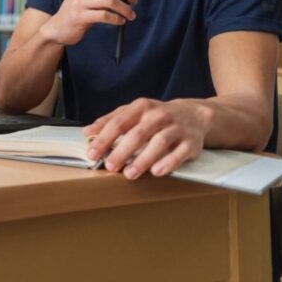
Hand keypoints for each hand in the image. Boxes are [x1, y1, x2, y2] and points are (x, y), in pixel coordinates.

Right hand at [39, 0, 140, 46]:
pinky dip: (117, 19)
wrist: (58, 27)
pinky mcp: (79, 16)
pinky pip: (105, 15)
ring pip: (113, 1)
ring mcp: (79, 1)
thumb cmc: (79, 10)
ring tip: (130, 15)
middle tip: (134, 2)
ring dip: (127, 9)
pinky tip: (120, 21)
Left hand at [83, 98, 211, 178]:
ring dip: (143, 159)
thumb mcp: (133, 112)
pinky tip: (156, 172)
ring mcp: (177, 128)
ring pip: (159, 143)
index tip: (92, 153)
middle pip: (138, 133)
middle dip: (121, 151)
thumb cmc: (156, 116)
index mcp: (141, 107)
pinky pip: (180, 153)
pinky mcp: (191, 142)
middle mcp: (159, 115)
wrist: (194, 115)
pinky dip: (168, 163)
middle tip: (109, 166)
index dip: (104, 138)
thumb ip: (110, 120)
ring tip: (129, 174)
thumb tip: (87, 132)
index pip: (119, 122)